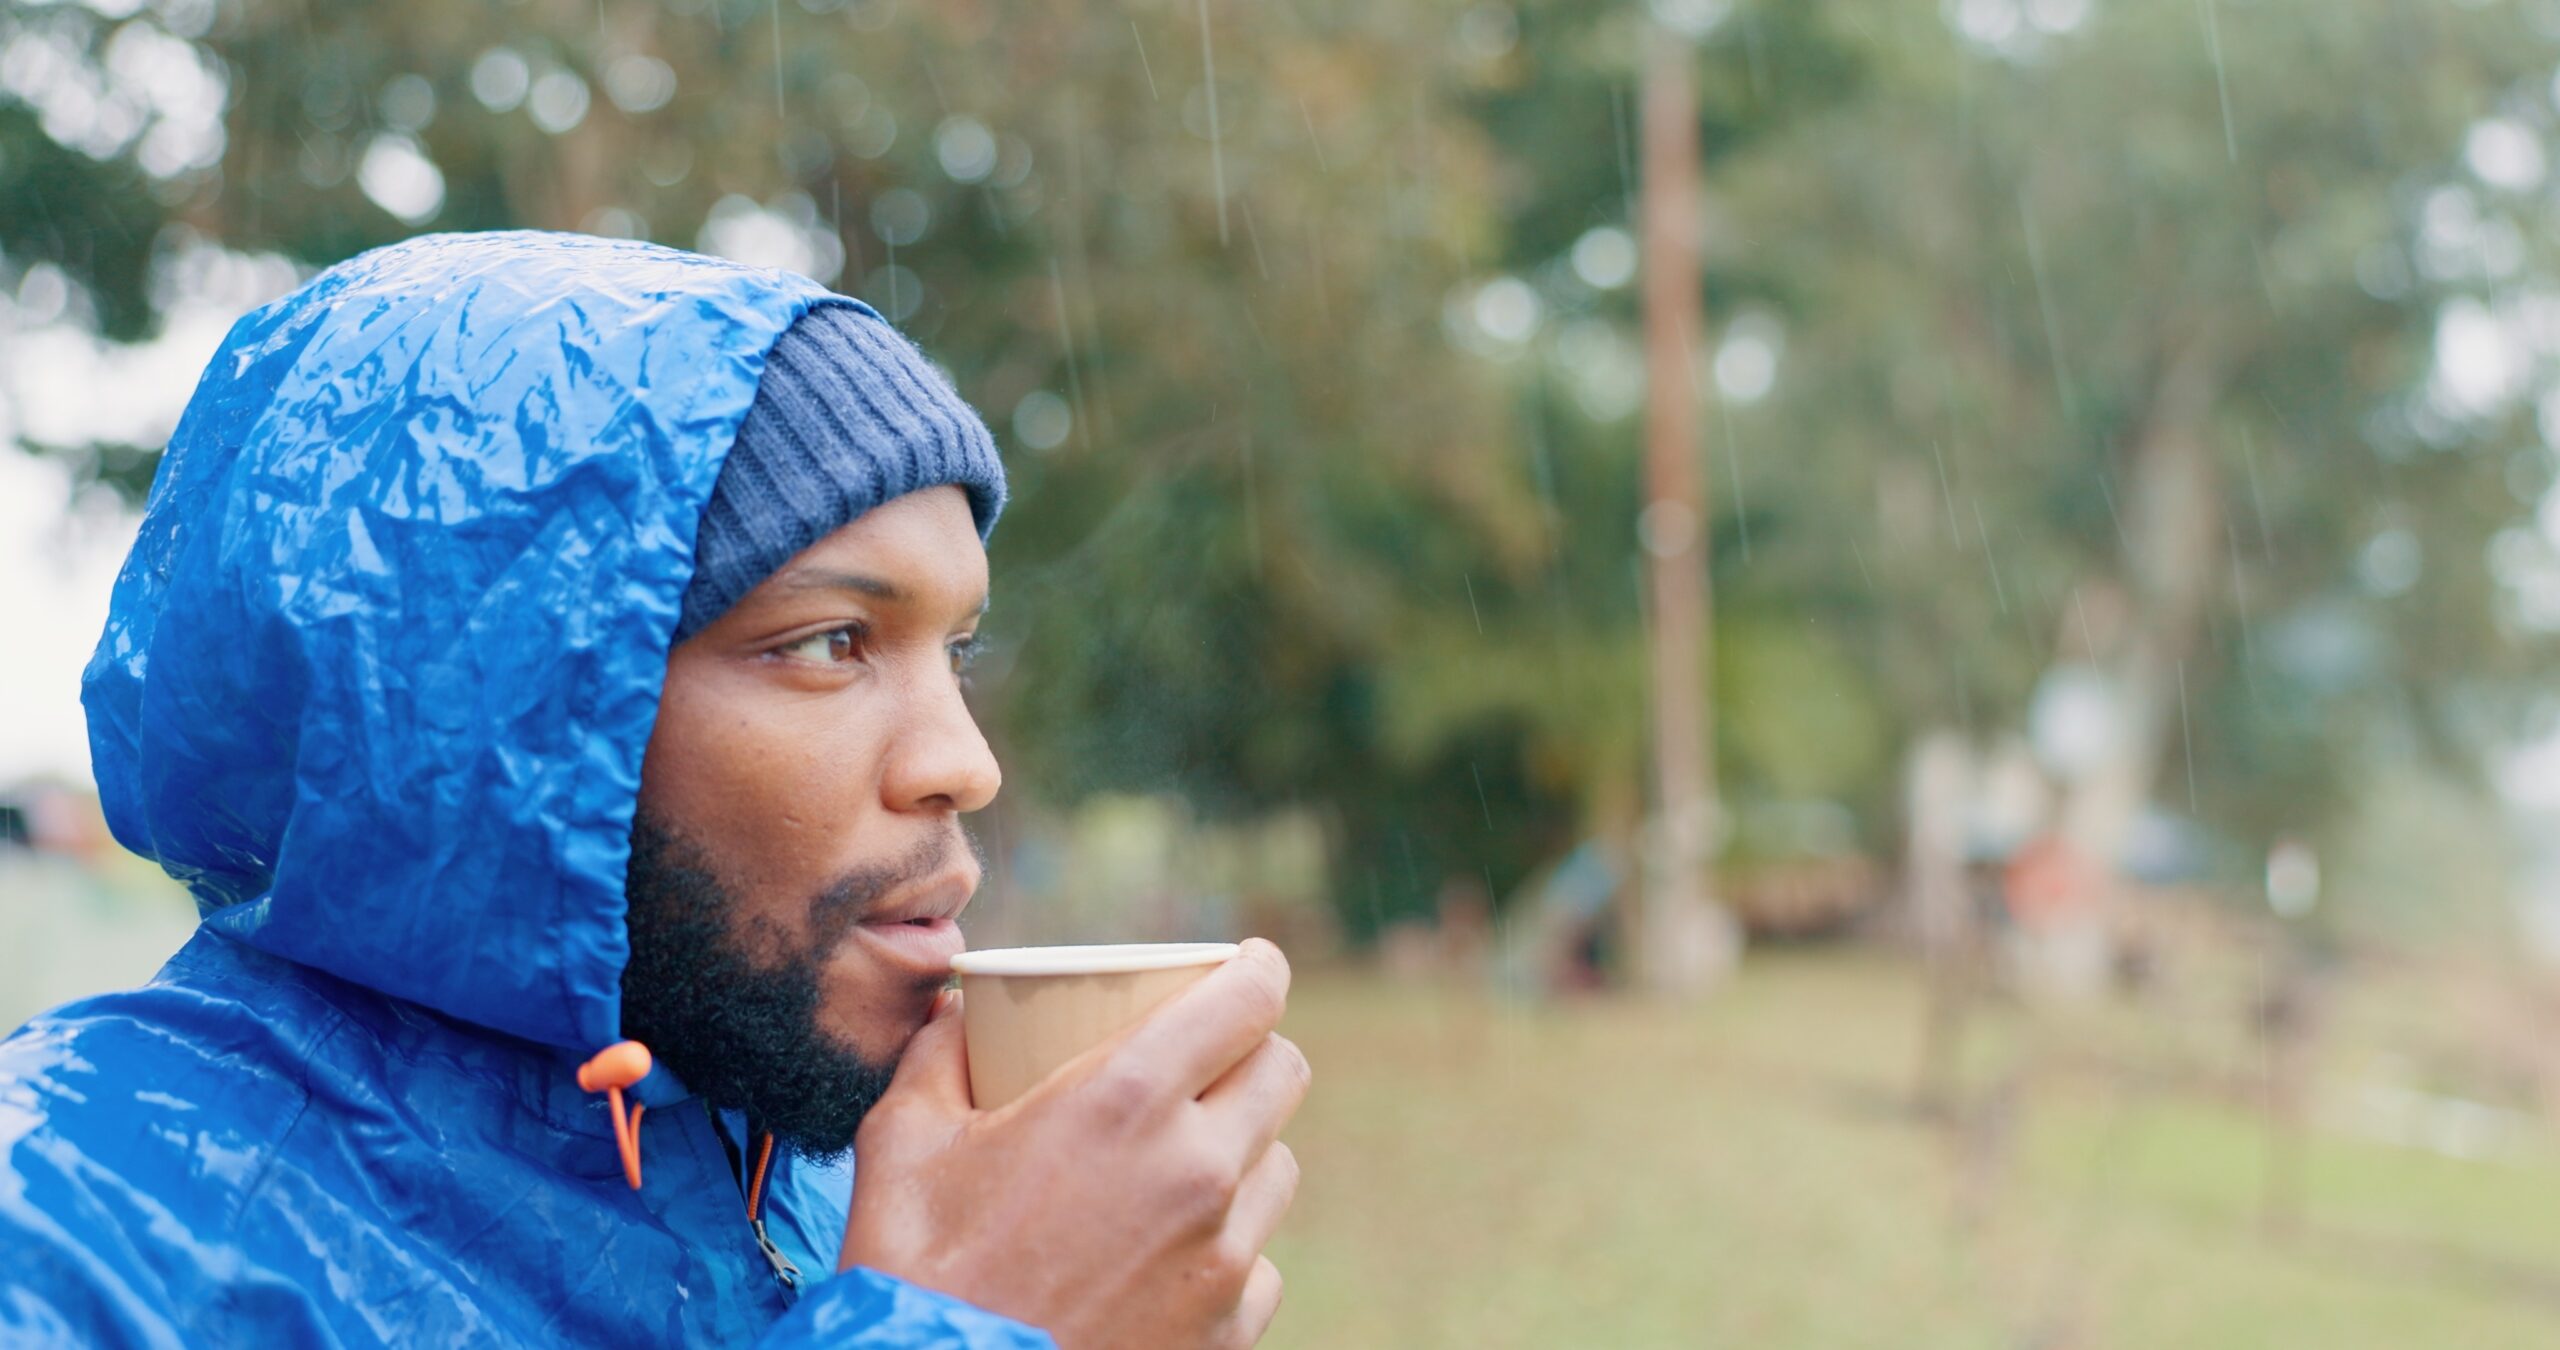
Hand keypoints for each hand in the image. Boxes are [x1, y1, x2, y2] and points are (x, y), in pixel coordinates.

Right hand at [839, 938, 1309, 1348]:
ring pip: (1277, 1168)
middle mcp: (1196, 1170)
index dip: (1258, 970)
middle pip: (1282, 1073)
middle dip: (1253, 1052)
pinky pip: (1259, 1262)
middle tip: (1209, 1060)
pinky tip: (1170, 1253)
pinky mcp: (1229, 1330)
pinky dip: (1227, 1248)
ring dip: (1242, 1151)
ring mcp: (1222, 1257)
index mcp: (1124, 1100)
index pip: (1249, 1000)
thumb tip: (956, 1011)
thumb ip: (936, 1058)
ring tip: (1183, 1160)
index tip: (1249, 964)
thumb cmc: (916, 1275)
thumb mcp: (904, 1145)